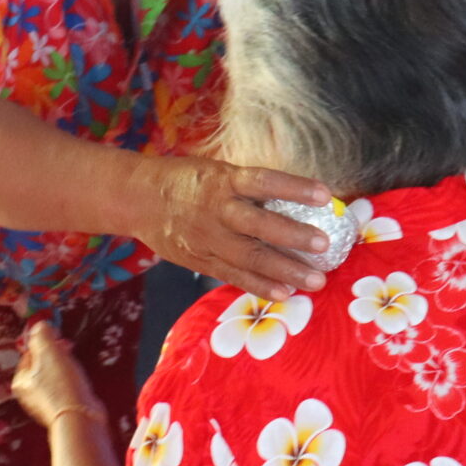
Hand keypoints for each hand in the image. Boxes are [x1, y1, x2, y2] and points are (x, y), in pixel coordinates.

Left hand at [12, 320, 106, 430]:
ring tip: (75, 367)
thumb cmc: (62, 386)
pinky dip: (72, 382)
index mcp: (20, 381)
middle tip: (68, 350)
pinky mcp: (61, 410)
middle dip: (56, 355)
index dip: (45, 343)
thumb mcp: (49, 351)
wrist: (80, 418)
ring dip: (65, 368)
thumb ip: (42, 334)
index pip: (29, 353)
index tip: (58, 339)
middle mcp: (29, 395)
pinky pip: (64, 389)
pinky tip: (80, 383)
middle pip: (42, 365)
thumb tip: (40, 324)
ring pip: (54, 377)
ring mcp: (45, 404)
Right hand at [129, 156, 332, 301]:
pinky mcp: (201, 260)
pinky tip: (284, 293)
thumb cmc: (187, 181)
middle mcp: (217, 210)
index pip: (264, 182)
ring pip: (250, 257)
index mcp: (223, 181)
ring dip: (285, 270)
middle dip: (294, 236)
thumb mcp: (217, 172)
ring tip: (316, 280)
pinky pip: (233, 275)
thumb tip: (297, 198)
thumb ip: (249, 187)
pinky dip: (259, 286)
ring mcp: (209, 238)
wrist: (139, 199)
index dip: (295, 188)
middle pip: (259, 225)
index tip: (326, 195)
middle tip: (325, 244)